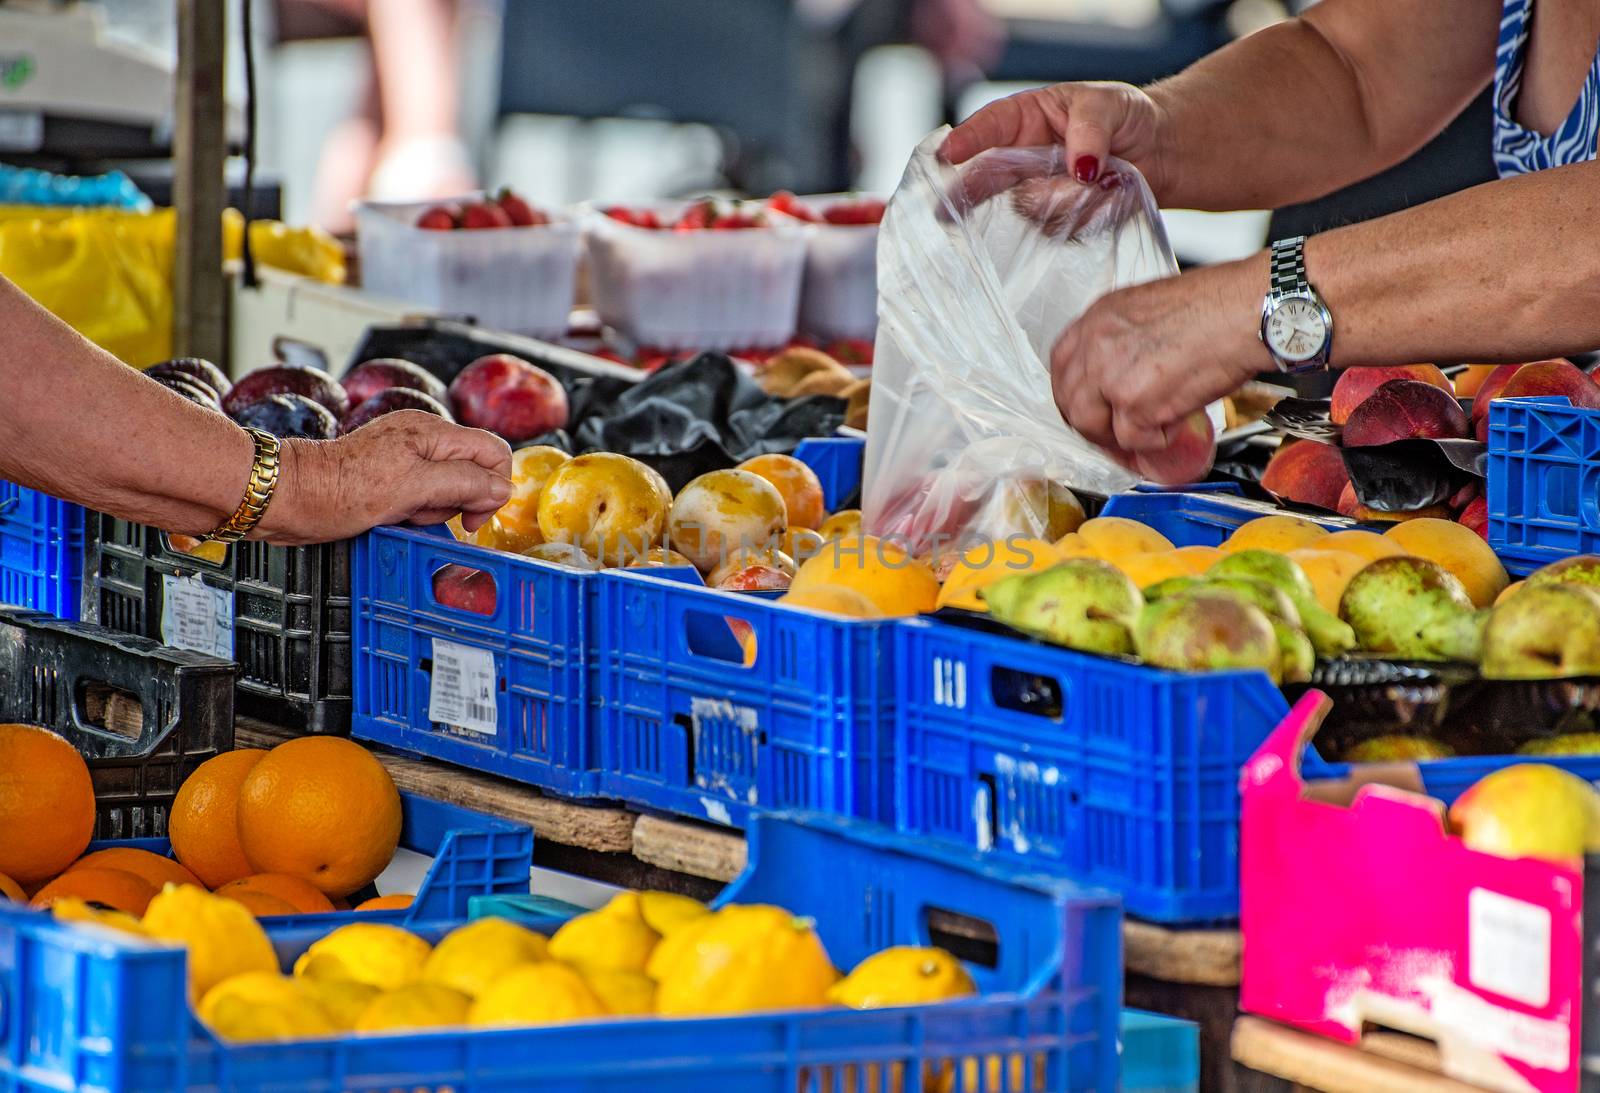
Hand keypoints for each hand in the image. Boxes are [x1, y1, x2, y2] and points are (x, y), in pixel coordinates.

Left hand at [261, 411, 511, 544]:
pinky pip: (422, 496)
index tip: (472, 517)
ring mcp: (406, 457)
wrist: (285, 497)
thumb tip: (502, 488)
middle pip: (472, 471)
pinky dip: (414, 511)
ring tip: (399, 512)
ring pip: (448, 489)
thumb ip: (464, 483)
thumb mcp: (411, 489)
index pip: (493, 450)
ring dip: (432, 510)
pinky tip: (391, 515)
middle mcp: (423, 439)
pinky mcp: (391, 475)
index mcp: (432, 432)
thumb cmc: (338, 491)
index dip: (493, 486)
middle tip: (422, 511)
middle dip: (456, 501)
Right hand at [940, 82, 1170, 198]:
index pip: (990, 126)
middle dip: (970, 191)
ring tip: (1103, 180)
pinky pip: (1059, 228)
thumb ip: (1090, 129)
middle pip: (985, 177)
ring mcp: (1038, 192)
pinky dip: (1086, 216)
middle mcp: (1023, 158)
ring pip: (1029, 208)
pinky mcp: (1058, 221)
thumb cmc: (1129, 116)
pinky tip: (1106, 199)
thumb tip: (1079, 165)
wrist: (1162, 153)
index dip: (967, 140)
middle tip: (949, 208)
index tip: (948, 153)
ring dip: (1064, 200)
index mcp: (1026, 118)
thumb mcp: (1110, 104)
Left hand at [1050, 257, 1265, 457]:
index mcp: (1099, 317)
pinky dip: (1153, 443)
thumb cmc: (1219, 304)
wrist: (1251, 311)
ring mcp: (1112, 376)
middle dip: (1090, 423)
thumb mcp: (1151, 307)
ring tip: (1142, 436)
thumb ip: (1126, 337)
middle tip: (1113, 432)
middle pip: (1070, 400)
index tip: (1089, 404)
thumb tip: (1125, 368)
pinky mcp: (1137, 404)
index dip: (1074, 390)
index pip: (1062, 363)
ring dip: (1115, 438)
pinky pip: (1132, 439)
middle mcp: (1096, 344)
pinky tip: (1172, 430)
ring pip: (1092, 425)